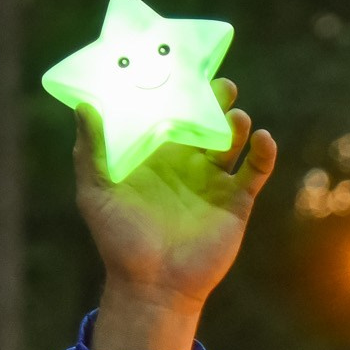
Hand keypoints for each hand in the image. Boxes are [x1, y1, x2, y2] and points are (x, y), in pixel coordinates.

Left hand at [77, 77, 276, 349]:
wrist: (152, 284)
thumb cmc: (118, 239)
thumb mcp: (95, 191)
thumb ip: (92, 150)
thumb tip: (86, 105)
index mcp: (155, 153)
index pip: (168, 111)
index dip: (176, 89)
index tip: (181, 65)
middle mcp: (186, 162)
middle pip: (205, 120)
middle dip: (213, 99)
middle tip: (218, 83)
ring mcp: (213, 181)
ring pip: (232, 141)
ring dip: (236, 124)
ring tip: (234, 116)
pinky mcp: (236, 202)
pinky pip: (254, 172)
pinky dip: (263, 154)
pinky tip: (262, 139)